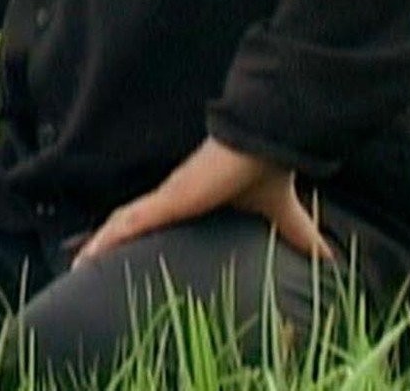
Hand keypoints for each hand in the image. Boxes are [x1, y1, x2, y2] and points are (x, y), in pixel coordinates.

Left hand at [72, 138, 333, 267]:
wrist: (264, 144)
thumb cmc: (267, 172)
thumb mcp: (281, 215)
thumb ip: (299, 236)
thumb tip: (331, 259)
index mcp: (190, 203)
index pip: (154, 220)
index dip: (135, 236)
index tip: (118, 256)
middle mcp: (172, 199)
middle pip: (130, 223)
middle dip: (107, 243)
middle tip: (84, 264)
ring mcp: (166, 198)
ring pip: (122, 225)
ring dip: (99, 244)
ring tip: (78, 266)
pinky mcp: (167, 198)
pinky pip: (129, 220)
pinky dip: (106, 238)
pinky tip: (87, 256)